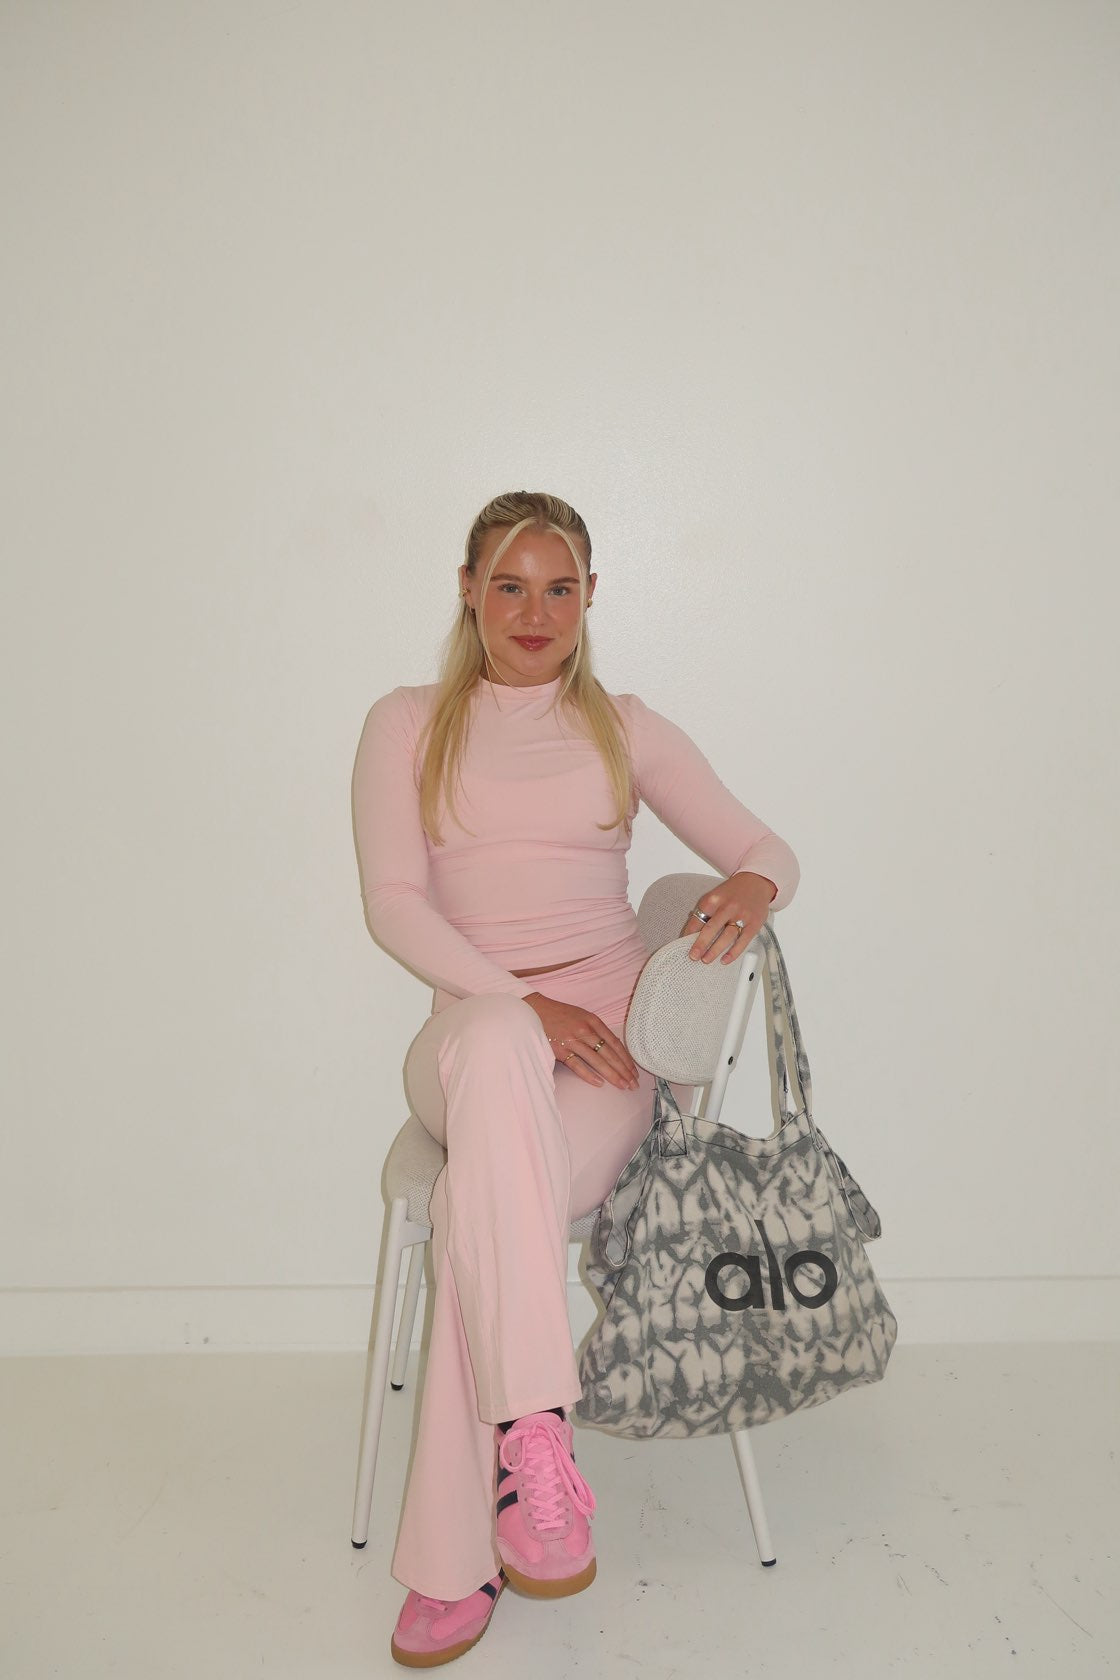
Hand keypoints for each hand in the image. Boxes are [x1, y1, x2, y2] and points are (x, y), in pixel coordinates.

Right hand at [522, 994, 640, 1090]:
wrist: (535, 1011)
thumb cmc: (560, 1015)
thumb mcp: (582, 1016)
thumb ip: (597, 1030)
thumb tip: (613, 1048)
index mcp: (593, 1021)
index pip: (615, 1043)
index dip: (626, 1059)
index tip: (634, 1072)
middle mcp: (585, 1031)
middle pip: (609, 1054)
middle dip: (624, 1070)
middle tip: (633, 1084)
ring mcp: (572, 1041)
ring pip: (597, 1061)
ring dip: (612, 1075)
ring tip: (622, 1086)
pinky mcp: (559, 1050)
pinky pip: (577, 1065)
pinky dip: (589, 1075)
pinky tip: (600, 1083)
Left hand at [678, 871, 775, 964]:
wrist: (756, 882)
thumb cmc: (733, 892)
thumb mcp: (716, 896)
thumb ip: (705, 912)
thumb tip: (692, 932)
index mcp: (714, 899)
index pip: (698, 919)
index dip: (689, 933)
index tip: (683, 943)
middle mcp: (728, 907)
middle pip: (711, 929)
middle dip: (700, 944)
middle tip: (693, 956)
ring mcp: (742, 915)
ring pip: (726, 937)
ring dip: (715, 951)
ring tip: (706, 960)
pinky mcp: (754, 923)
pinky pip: (743, 941)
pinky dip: (733, 952)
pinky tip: (725, 959)